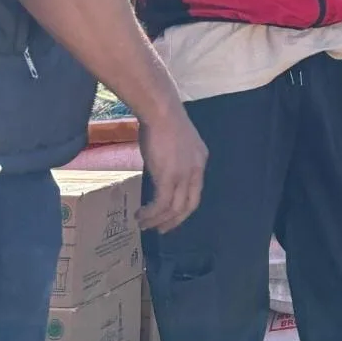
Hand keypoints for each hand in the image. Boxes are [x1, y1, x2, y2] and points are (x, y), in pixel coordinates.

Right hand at [138, 103, 207, 232]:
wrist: (161, 111)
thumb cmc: (162, 120)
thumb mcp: (174, 143)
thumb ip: (172, 159)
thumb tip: (159, 169)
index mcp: (200, 160)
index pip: (195, 191)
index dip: (184, 207)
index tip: (170, 215)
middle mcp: (196, 170)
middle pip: (189, 205)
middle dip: (174, 221)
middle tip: (160, 229)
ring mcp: (184, 175)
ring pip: (174, 209)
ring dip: (158, 220)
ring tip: (144, 224)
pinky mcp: (169, 177)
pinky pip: (162, 204)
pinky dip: (151, 214)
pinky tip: (141, 216)